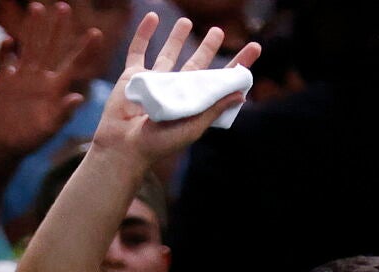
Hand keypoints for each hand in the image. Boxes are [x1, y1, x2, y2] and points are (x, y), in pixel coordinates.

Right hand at [0, 2, 102, 169]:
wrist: (2, 147)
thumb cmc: (29, 141)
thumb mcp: (48, 129)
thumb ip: (62, 113)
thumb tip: (78, 98)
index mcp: (54, 89)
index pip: (73, 64)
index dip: (84, 49)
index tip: (96, 32)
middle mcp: (40, 79)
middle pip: (50, 48)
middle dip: (57, 28)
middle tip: (64, 7)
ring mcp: (21, 77)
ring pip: (28, 47)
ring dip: (32, 28)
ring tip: (37, 7)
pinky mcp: (2, 80)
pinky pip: (3, 59)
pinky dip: (5, 50)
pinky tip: (8, 39)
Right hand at [90, 13, 261, 168]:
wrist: (124, 147)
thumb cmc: (160, 144)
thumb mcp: (193, 127)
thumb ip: (215, 108)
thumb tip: (241, 94)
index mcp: (194, 104)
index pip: (220, 81)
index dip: (237, 65)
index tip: (254, 46)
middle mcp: (176, 91)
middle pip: (196, 64)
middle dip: (208, 48)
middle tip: (218, 31)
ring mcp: (154, 82)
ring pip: (168, 54)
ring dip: (177, 38)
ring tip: (186, 22)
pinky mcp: (133, 76)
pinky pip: (138, 50)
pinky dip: (144, 33)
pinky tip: (152, 17)